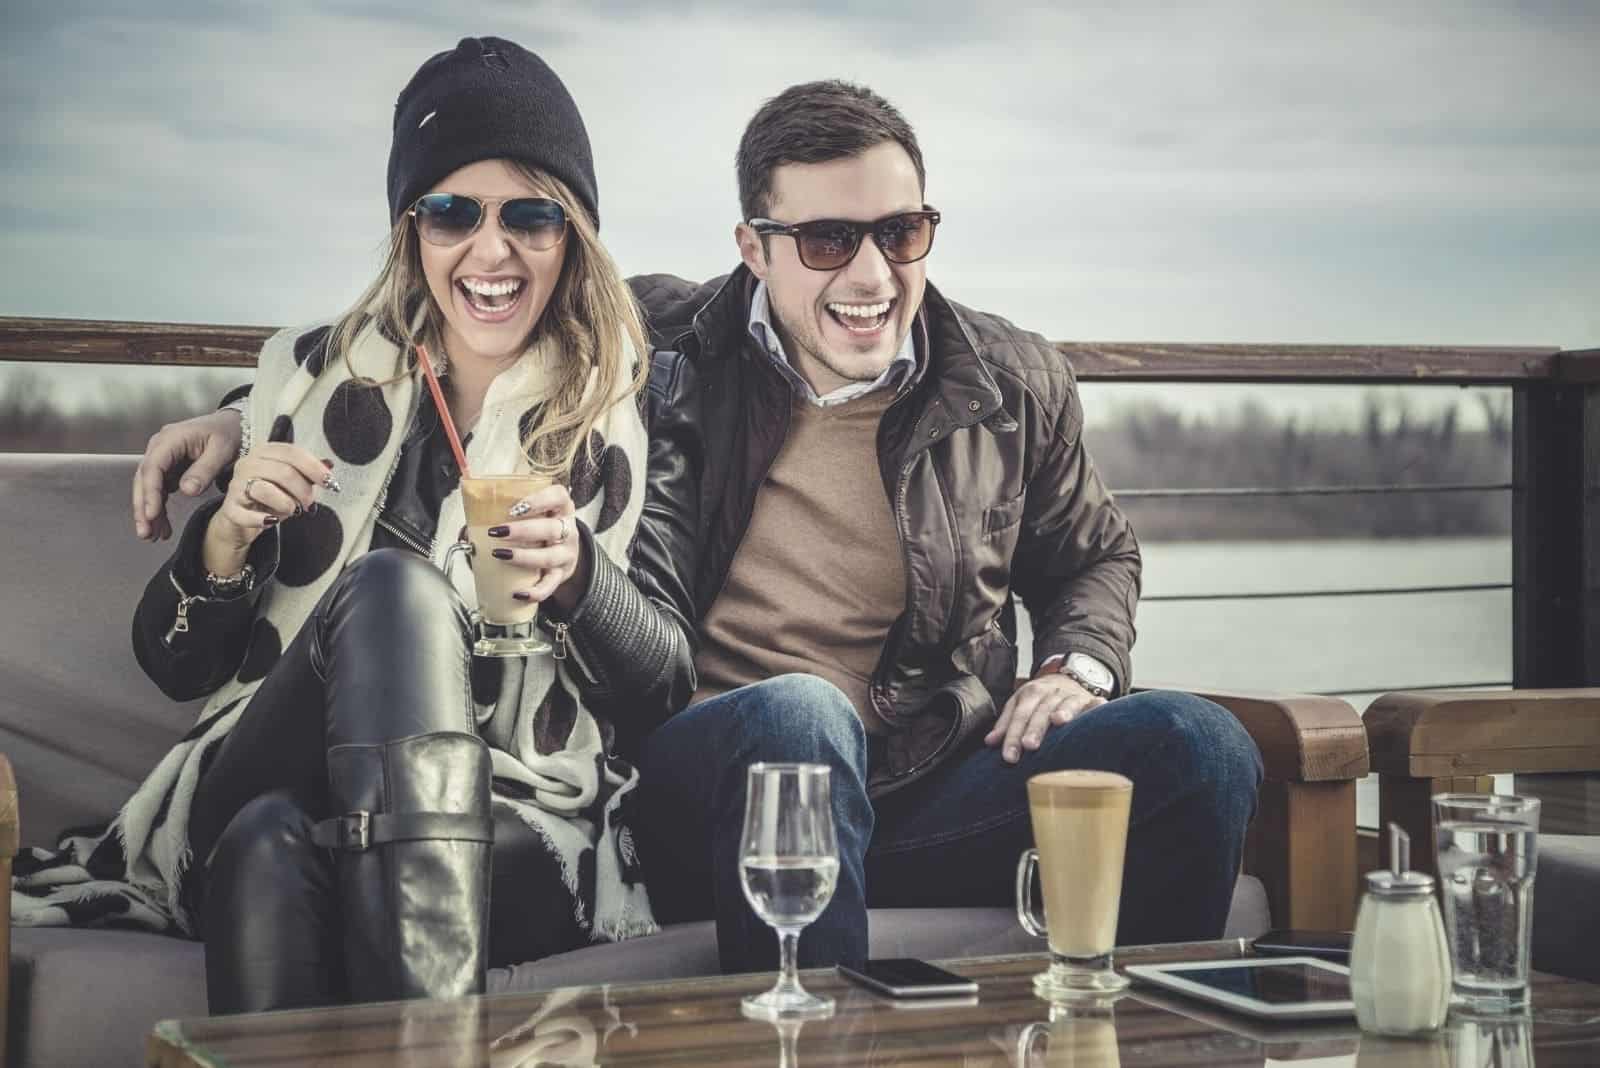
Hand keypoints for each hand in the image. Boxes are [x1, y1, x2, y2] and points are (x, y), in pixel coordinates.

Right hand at [132, 408, 244, 540]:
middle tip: (145, 532)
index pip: (153, 468)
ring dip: (149, 512)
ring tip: (152, 536)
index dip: (150, 492)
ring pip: (148, 488)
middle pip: (144, 480)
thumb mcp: (222, 449)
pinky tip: (162, 526)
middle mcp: (160, 447)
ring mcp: (163, 458)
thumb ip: (204, 469)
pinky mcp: (169, 469)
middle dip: (143, 508)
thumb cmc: (228, 432)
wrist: (234, 425)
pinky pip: (159, 490)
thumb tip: (186, 491)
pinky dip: (160, 508)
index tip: (152, 514)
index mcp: (170, 439)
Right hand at [209, 444, 331, 548]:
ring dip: (286, 504)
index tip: (329, 482)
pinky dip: (263, 519)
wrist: (241, 520)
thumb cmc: (269, 498)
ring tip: (292, 511)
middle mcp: (248, 464)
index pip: (291, 452)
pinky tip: (272, 520)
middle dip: (303, 490)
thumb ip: (308, 473)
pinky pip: (246, 514)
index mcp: (264, 452)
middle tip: (310, 504)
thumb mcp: (291, 484)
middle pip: (283, 471)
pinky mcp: (230, 508)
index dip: (314, 467)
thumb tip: (329, 464)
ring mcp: (236, 486)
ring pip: (265, 490)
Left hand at [484, 483, 583, 605]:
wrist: (562, 551)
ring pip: (550, 556)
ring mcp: (566, 553)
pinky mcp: (561, 575)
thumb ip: (504, 514)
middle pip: (552, 528)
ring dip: (524, 557)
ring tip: (500, 555)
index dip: (539, 500)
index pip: (558, 496)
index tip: (515, 507)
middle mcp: (568, 530)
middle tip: (498, 531)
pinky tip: (519, 592)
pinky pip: (550, 585)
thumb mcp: (533, 514)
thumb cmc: (541, 528)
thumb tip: (466, 530)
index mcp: (561, 508)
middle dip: (523, 530)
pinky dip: (535, 591)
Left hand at [985, 673, 1106, 763]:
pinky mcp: (1091, 700)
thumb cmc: (1039, 698)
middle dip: (1034, 729)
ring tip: (1058, 722)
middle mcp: (1051, 692)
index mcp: (1031, 693)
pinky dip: (1096, 708)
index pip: (1019, 716)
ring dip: (1063, 712)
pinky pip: (1095, 704)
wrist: (1066, 676)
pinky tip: (1095, 714)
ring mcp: (1072, 695)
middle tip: (1029, 746)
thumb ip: (1006, 723)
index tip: (1009, 757)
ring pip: (1066, 704)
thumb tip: (990, 742)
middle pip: (1041, 711)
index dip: (1013, 736)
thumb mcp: (1019, 704)